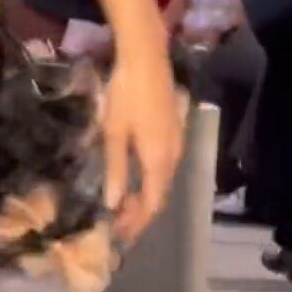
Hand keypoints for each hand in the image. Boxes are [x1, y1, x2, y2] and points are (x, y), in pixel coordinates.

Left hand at [104, 45, 183, 244]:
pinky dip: (151, 177)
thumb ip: (116, 169)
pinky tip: (137, 172)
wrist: (146, 56)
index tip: (118, 234)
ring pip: (163, 180)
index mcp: (159, 161)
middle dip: (140, 212)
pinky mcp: (175, 128)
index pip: (151, 204)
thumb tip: (114, 204)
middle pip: (160, 195)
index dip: (136, 222)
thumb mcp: (114, 132)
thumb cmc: (126, 94)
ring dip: (146, 195)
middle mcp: (174, 156)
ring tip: (124, 202)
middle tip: (118, 221)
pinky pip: (165, 165)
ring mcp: (177, 141)